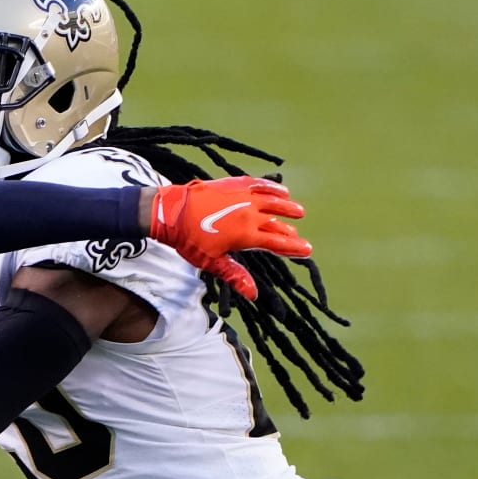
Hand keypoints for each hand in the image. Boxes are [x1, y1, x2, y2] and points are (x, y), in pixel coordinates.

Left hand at [149, 176, 309, 298]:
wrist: (170, 212)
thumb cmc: (188, 240)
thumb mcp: (211, 262)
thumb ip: (235, 275)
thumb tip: (253, 294)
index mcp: (245, 235)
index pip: (276, 243)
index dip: (293, 247)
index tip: (307, 249)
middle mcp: (249, 214)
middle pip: (276, 223)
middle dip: (289, 231)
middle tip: (298, 236)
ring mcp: (243, 197)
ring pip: (273, 201)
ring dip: (287, 206)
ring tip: (299, 210)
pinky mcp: (235, 184)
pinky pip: (260, 184)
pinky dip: (272, 187)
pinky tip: (281, 189)